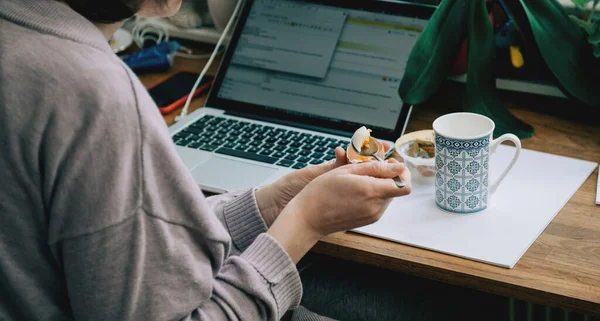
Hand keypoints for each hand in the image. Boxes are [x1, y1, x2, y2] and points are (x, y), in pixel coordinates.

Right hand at [256, 142, 392, 226]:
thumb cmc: (322, 191)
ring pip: (388, 195)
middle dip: (388, 176)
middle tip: (369, 167)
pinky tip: (356, 190)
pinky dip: (373, 194)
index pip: (405, 184)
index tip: (388, 164)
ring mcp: (373, 216)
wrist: (308, 217)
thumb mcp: (347, 171)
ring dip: (379, 185)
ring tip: (358, 179)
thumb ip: (376, 168)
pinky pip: (379, 204)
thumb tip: (400, 167)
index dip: (401, 172)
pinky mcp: (368, 220)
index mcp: (371, 191)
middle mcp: (376, 207)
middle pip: (397, 188)